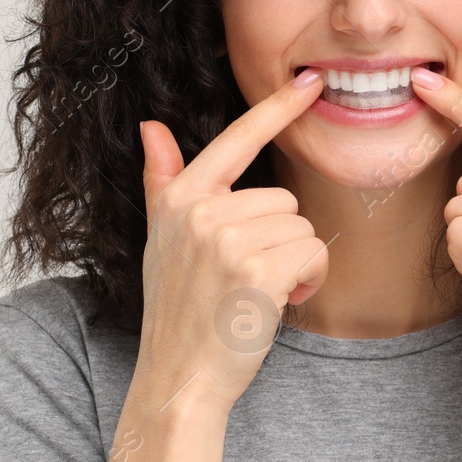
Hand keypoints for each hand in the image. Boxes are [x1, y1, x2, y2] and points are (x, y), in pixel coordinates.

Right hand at [138, 70, 332, 417]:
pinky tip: (278, 304)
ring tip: (259, 294)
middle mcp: (200, 211)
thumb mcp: (161, 239)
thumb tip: (151, 126)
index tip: (310, 83)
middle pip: (282, 199)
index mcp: (179, 198)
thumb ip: (161, 181)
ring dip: (295, 263)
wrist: (180, 378)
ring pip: (300, 227)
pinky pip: (311, 253)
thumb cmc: (178, 311)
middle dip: (280, 240)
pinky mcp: (258, 271)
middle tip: (250, 279)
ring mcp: (227, 240)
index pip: (236, 140)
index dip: (276, 109)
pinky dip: (308, 281)